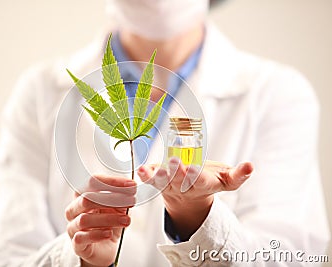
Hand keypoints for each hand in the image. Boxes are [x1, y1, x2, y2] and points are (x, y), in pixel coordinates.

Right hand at [65, 175, 135, 266]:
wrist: (105, 248)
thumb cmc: (109, 223)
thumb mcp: (118, 208)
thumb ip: (122, 197)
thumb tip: (131, 187)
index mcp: (83, 195)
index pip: (93, 182)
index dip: (112, 182)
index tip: (131, 185)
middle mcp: (74, 209)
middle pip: (86, 198)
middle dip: (111, 199)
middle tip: (131, 202)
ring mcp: (73, 226)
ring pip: (85, 219)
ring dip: (109, 218)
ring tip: (126, 220)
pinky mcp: (76, 244)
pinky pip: (81, 237)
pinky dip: (97, 234)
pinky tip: (109, 233)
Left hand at [138, 158, 252, 239]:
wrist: (188, 195)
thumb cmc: (209, 180)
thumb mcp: (226, 180)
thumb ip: (238, 175)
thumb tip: (252, 166)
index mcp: (202, 185)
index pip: (199, 182)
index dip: (195, 176)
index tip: (193, 168)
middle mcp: (183, 187)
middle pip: (179, 181)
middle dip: (176, 172)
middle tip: (174, 161)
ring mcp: (168, 185)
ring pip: (162, 183)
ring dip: (157, 177)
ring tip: (154, 170)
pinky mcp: (156, 180)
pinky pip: (149, 179)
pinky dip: (144, 176)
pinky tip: (140, 170)